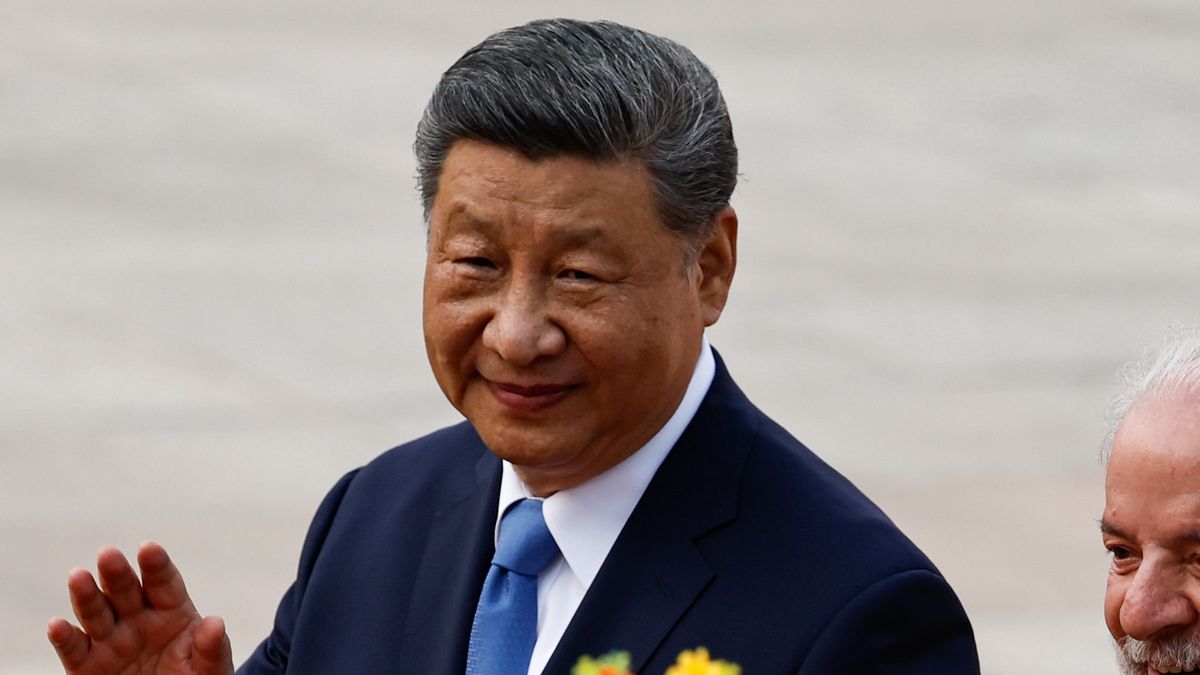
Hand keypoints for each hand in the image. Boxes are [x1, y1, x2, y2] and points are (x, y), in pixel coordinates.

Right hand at [47, 542, 233, 674]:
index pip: (164, 584)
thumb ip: (211, 649)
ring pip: (96, 613)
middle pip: (126, 591)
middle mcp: (138, 620)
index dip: (156, 565)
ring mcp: (112, 641)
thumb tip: (215, 623)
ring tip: (78, 577)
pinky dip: (64, 638)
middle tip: (108, 554)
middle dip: (117, 573)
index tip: (149, 548)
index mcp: (172, 613)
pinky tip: (57, 625)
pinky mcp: (88, 666)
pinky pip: (75, 650)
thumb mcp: (210, 669)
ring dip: (86, 595)